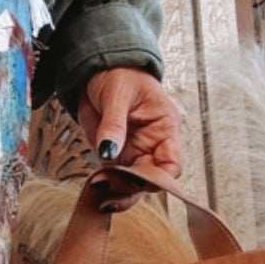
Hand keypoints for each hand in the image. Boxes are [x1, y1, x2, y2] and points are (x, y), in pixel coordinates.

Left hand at [77, 67, 183, 210]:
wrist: (100, 70)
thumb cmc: (119, 75)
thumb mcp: (118, 95)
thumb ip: (114, 124)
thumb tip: (109, 151)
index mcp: (164, 129)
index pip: (171, 165)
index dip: (158, 179)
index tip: (137, 181)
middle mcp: (152, 146)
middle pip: (150, 181)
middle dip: (130, 187)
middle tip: (105, 182)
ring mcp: (132, 153)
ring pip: (131, 186)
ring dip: (116, 192)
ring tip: (97, 189)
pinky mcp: (114, 156)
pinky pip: (113, 180)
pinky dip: (104, 188)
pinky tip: (93, 190)